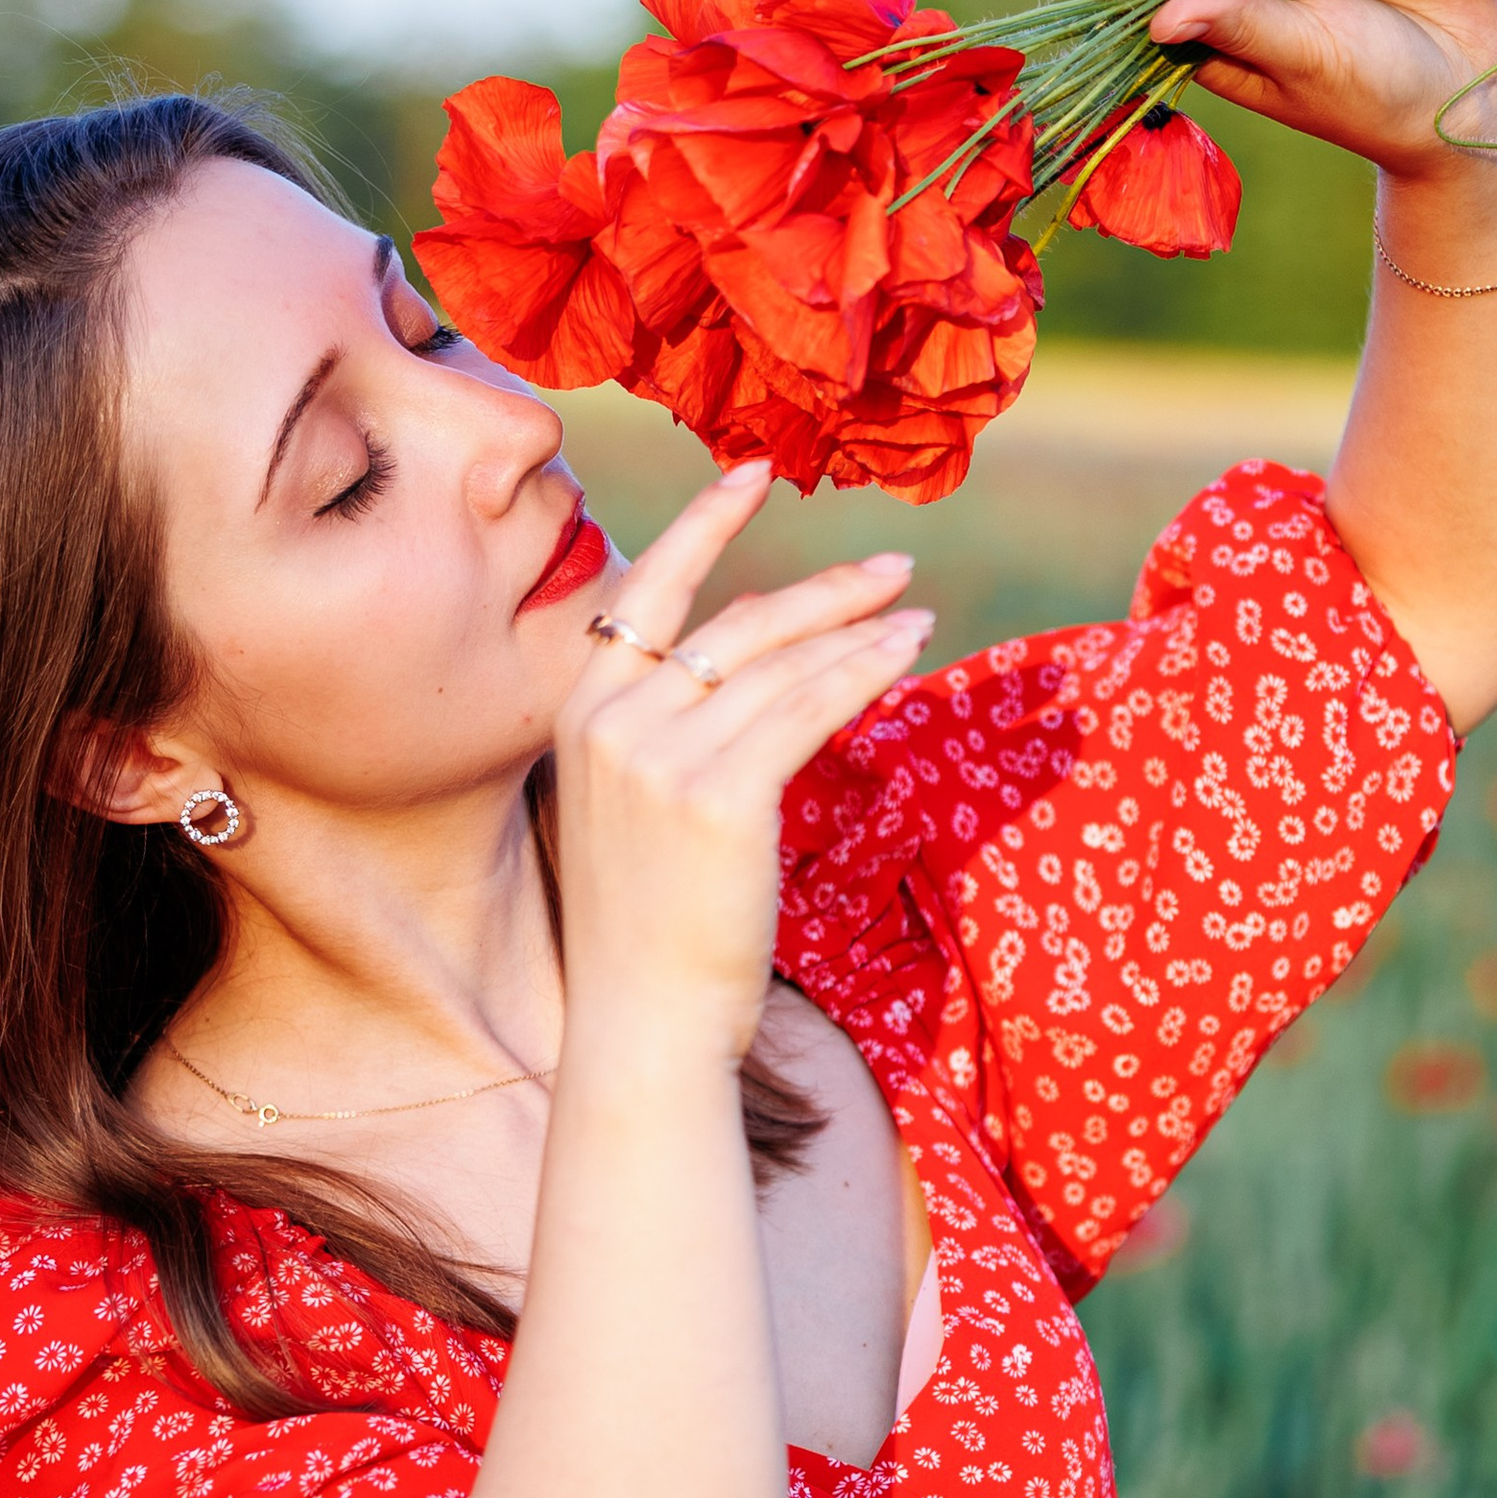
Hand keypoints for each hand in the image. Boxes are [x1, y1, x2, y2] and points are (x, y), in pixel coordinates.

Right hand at [553, 466, 929, 1067]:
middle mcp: (611, 721)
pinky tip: (907, 650)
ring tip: (916, 610)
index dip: (703, 525)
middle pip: (734, 622)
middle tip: (893, 564)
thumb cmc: (647, 933)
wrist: (642, 1022)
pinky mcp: (719, 793)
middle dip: (822, 588)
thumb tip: (752, 678)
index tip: (754, 474)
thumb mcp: (633, 813)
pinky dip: (864, 669)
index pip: (645, 593)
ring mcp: (659, 755)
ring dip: (859, 626)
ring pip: (780, 663)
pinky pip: (808, 707)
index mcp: (580, 715)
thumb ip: (668, 738)